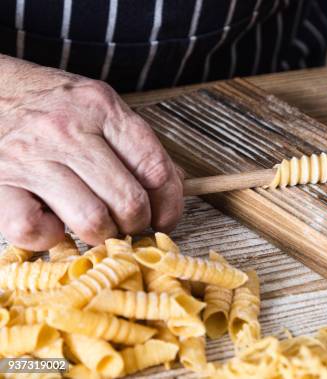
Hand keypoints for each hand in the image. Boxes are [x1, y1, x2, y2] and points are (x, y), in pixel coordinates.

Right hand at [0, 56, 183, 249]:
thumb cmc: (47, 103)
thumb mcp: (96, 105)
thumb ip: (135, 143)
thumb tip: (175, 186)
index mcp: (101, 107)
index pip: (155, 168)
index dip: (170, 205)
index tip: (165, 219)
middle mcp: (68, 130)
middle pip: (128, 201)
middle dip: (136, 224)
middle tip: (128, 224)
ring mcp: (31, 157)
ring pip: (92, 221)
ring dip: (101, 234)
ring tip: (96, 225)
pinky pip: (35, 231)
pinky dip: (50, 237)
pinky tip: (52, 221)